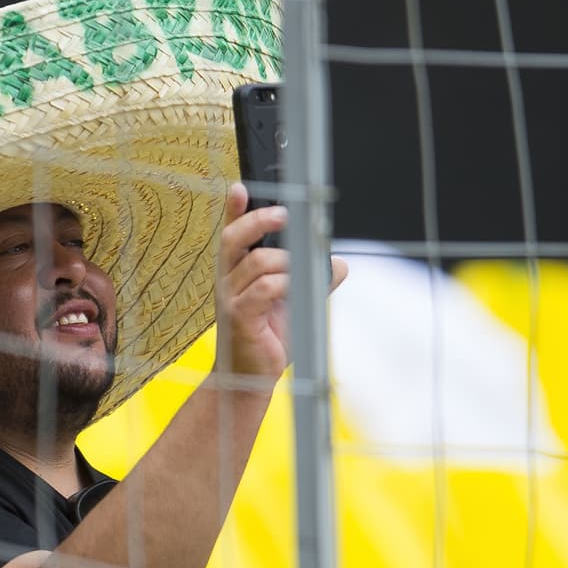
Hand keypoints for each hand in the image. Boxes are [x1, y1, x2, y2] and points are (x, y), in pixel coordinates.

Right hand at [214, 184, 347, 383]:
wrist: (250, 378)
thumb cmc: (268, 339)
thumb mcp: (293, 304)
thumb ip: (312, 281)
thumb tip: (340, 264)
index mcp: (237, 272)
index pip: (232, 234)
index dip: (234, 210)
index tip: (240, 188)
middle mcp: (227, 280)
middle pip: (235, 238)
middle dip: (259, 220)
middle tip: (285, 214)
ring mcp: (230, 297)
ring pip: (259, 262)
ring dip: (287, 262)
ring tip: (302, 274)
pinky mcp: (239, 316)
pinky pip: (265, 287)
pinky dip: (285, 284)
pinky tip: (295, 291)